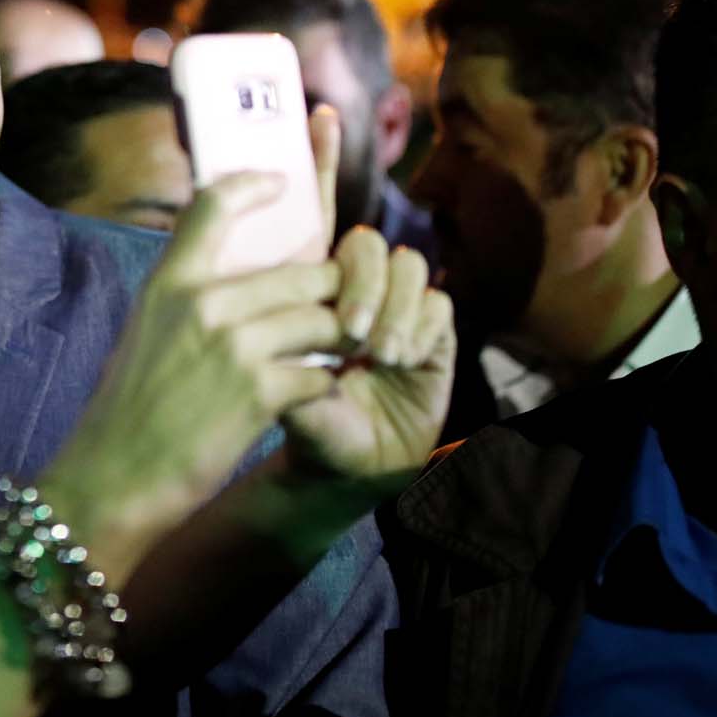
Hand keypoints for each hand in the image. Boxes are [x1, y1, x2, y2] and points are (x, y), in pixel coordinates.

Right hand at [42, 171, 345, 581]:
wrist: (117, 476)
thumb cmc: (130, 409)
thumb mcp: (145, 331)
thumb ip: (188, 296)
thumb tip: (240, 274)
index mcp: (168, 283)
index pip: (213, 205)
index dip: (254, 184)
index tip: (281, 183)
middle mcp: (202, 303)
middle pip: (303, 271)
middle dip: (329, 293)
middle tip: (335, 310)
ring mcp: (234, 345)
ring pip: (325, 319)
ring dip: (336, 340)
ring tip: (328, 355)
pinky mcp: (261, 391)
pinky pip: (322, 372)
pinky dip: (324, 385)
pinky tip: (308, 397)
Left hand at [280, 226, 454, 483]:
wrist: (355, 473)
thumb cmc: (314, 430)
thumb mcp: (291, 398)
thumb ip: (283, 365)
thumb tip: (278, 330)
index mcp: (318, 297)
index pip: (326, 248)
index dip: (334, 273)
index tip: (330, 320)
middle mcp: (361, 294)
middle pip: (371, 243)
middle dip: (365, 283)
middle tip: (355, 332)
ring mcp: (400, 311)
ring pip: (409, 266)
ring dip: (396, 307)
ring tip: (383, 355)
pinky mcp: (436, 337)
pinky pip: (438, 304)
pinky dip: (423, 328)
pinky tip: (404, 361)